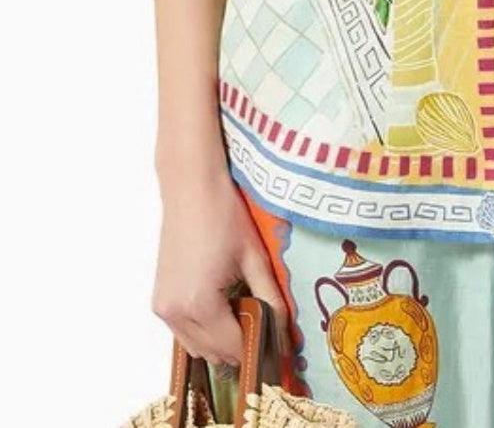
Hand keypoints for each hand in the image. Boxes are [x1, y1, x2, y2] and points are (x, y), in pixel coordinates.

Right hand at [152, 168, 289, 366]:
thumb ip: (271, 299)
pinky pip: (183, 332)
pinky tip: (222, 305)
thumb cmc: (224, 216)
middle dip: (240, 345)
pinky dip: (203, 329)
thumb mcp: (254, 258)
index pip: (233, 347)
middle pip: (213, 353)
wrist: (191, 188)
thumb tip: (285, 332)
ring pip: (196, 347)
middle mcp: (175, 313)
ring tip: (244, 313)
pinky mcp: (159, 300)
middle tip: (264, 327)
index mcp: (200, 303)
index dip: (258, 348)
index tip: (277, 346)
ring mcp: (163, 308)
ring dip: (220, 341)